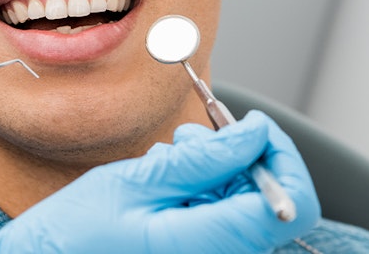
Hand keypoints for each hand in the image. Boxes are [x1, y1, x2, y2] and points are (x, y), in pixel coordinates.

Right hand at [0, 111, 320, 253]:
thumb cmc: (77, 233)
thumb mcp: (136, 182)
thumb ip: (203, 160)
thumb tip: (255, 134)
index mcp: (208, 247)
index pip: (292, 205)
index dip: (282, 157)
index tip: (253, 127)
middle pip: (268, 201)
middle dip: (237, 157)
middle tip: (189, 139)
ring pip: (243, 205)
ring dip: (214, 172)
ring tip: (166, 161)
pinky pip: (221, 219)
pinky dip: (201, 191)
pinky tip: (164, 184)